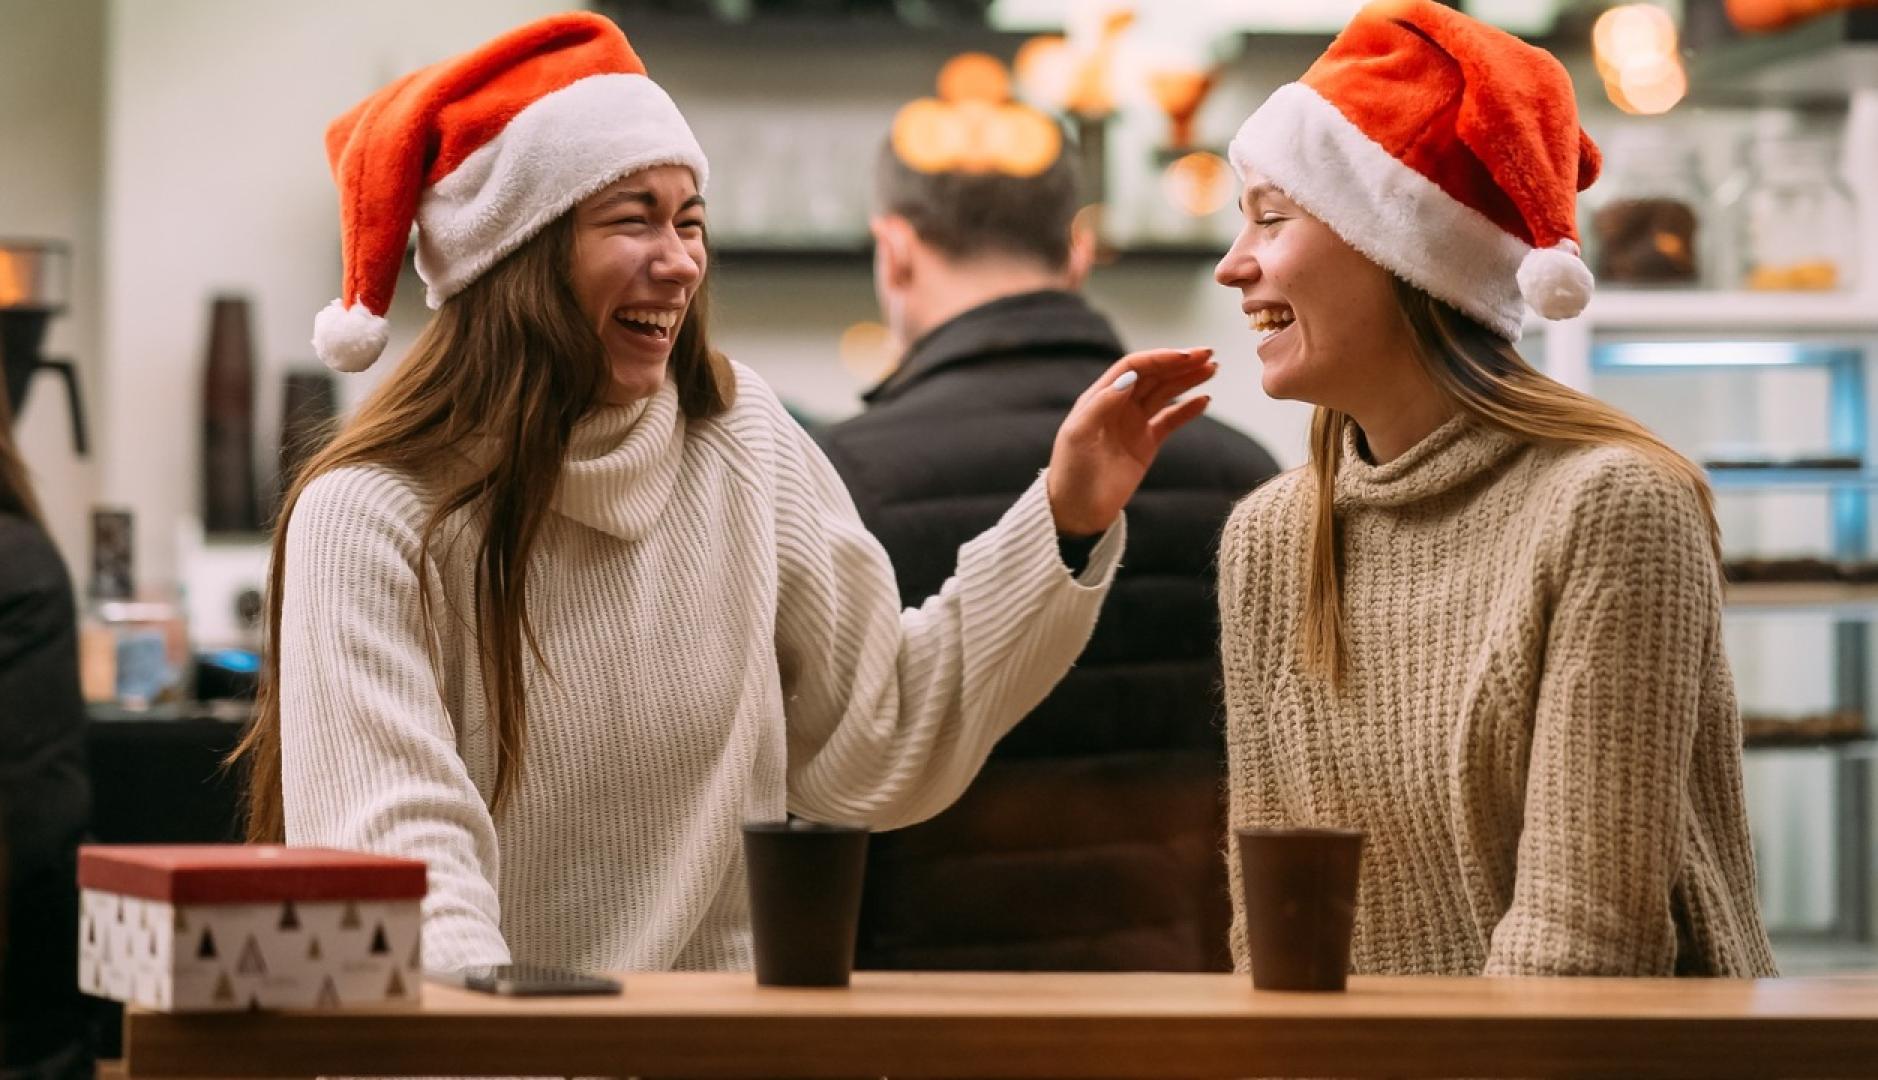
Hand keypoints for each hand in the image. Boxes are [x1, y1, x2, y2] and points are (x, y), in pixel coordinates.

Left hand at [1046, 348, 1216, 536]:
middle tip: (1208, 355)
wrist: (1077, 512)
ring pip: (1165, 393)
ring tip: (1212, 368)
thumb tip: (1129, 376)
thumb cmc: (1071, 473)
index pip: (1133, 368)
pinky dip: (1188, 409)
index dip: (1159, 358)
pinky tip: (1204, 400)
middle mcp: (1118, 405)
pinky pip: (1171, 420)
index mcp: (1099, 398)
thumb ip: (1101, 404)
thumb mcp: (1078, 436)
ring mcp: (1133, 423)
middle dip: (1180, 363)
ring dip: (1188, 379)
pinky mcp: (1146, 444)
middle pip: (1153, 375)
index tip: (1184, 356)